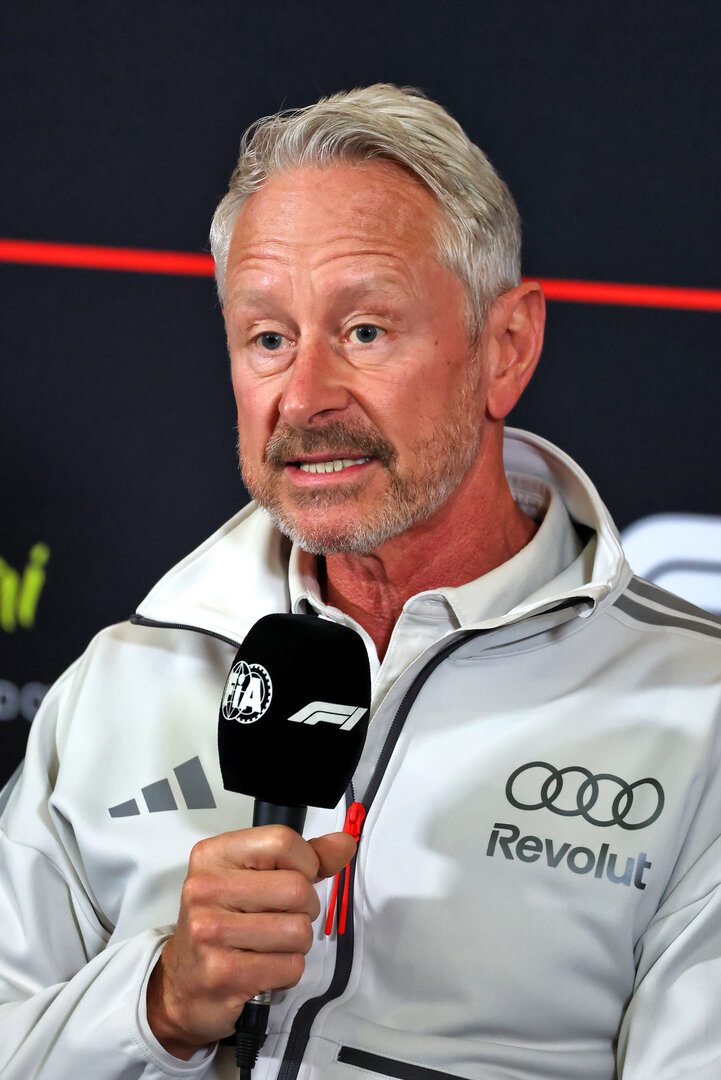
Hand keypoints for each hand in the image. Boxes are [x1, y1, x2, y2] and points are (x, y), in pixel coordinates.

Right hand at [146, 824, 355, 1059]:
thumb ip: (303, 857)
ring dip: (298, 944)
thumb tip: (344, 843)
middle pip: (297, 888)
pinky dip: (288, 970)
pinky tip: (265, 968)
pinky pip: (290, 966)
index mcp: (213, 855)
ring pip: (298, 930)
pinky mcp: (222, 973)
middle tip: (282, 918)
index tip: (296, 877)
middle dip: (305, 909)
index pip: (282, 841)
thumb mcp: (254, 878)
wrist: (181, 986)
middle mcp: (205, 888)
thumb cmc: (224, 923)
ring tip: (272, 945)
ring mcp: (210, 932)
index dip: (305, 863)